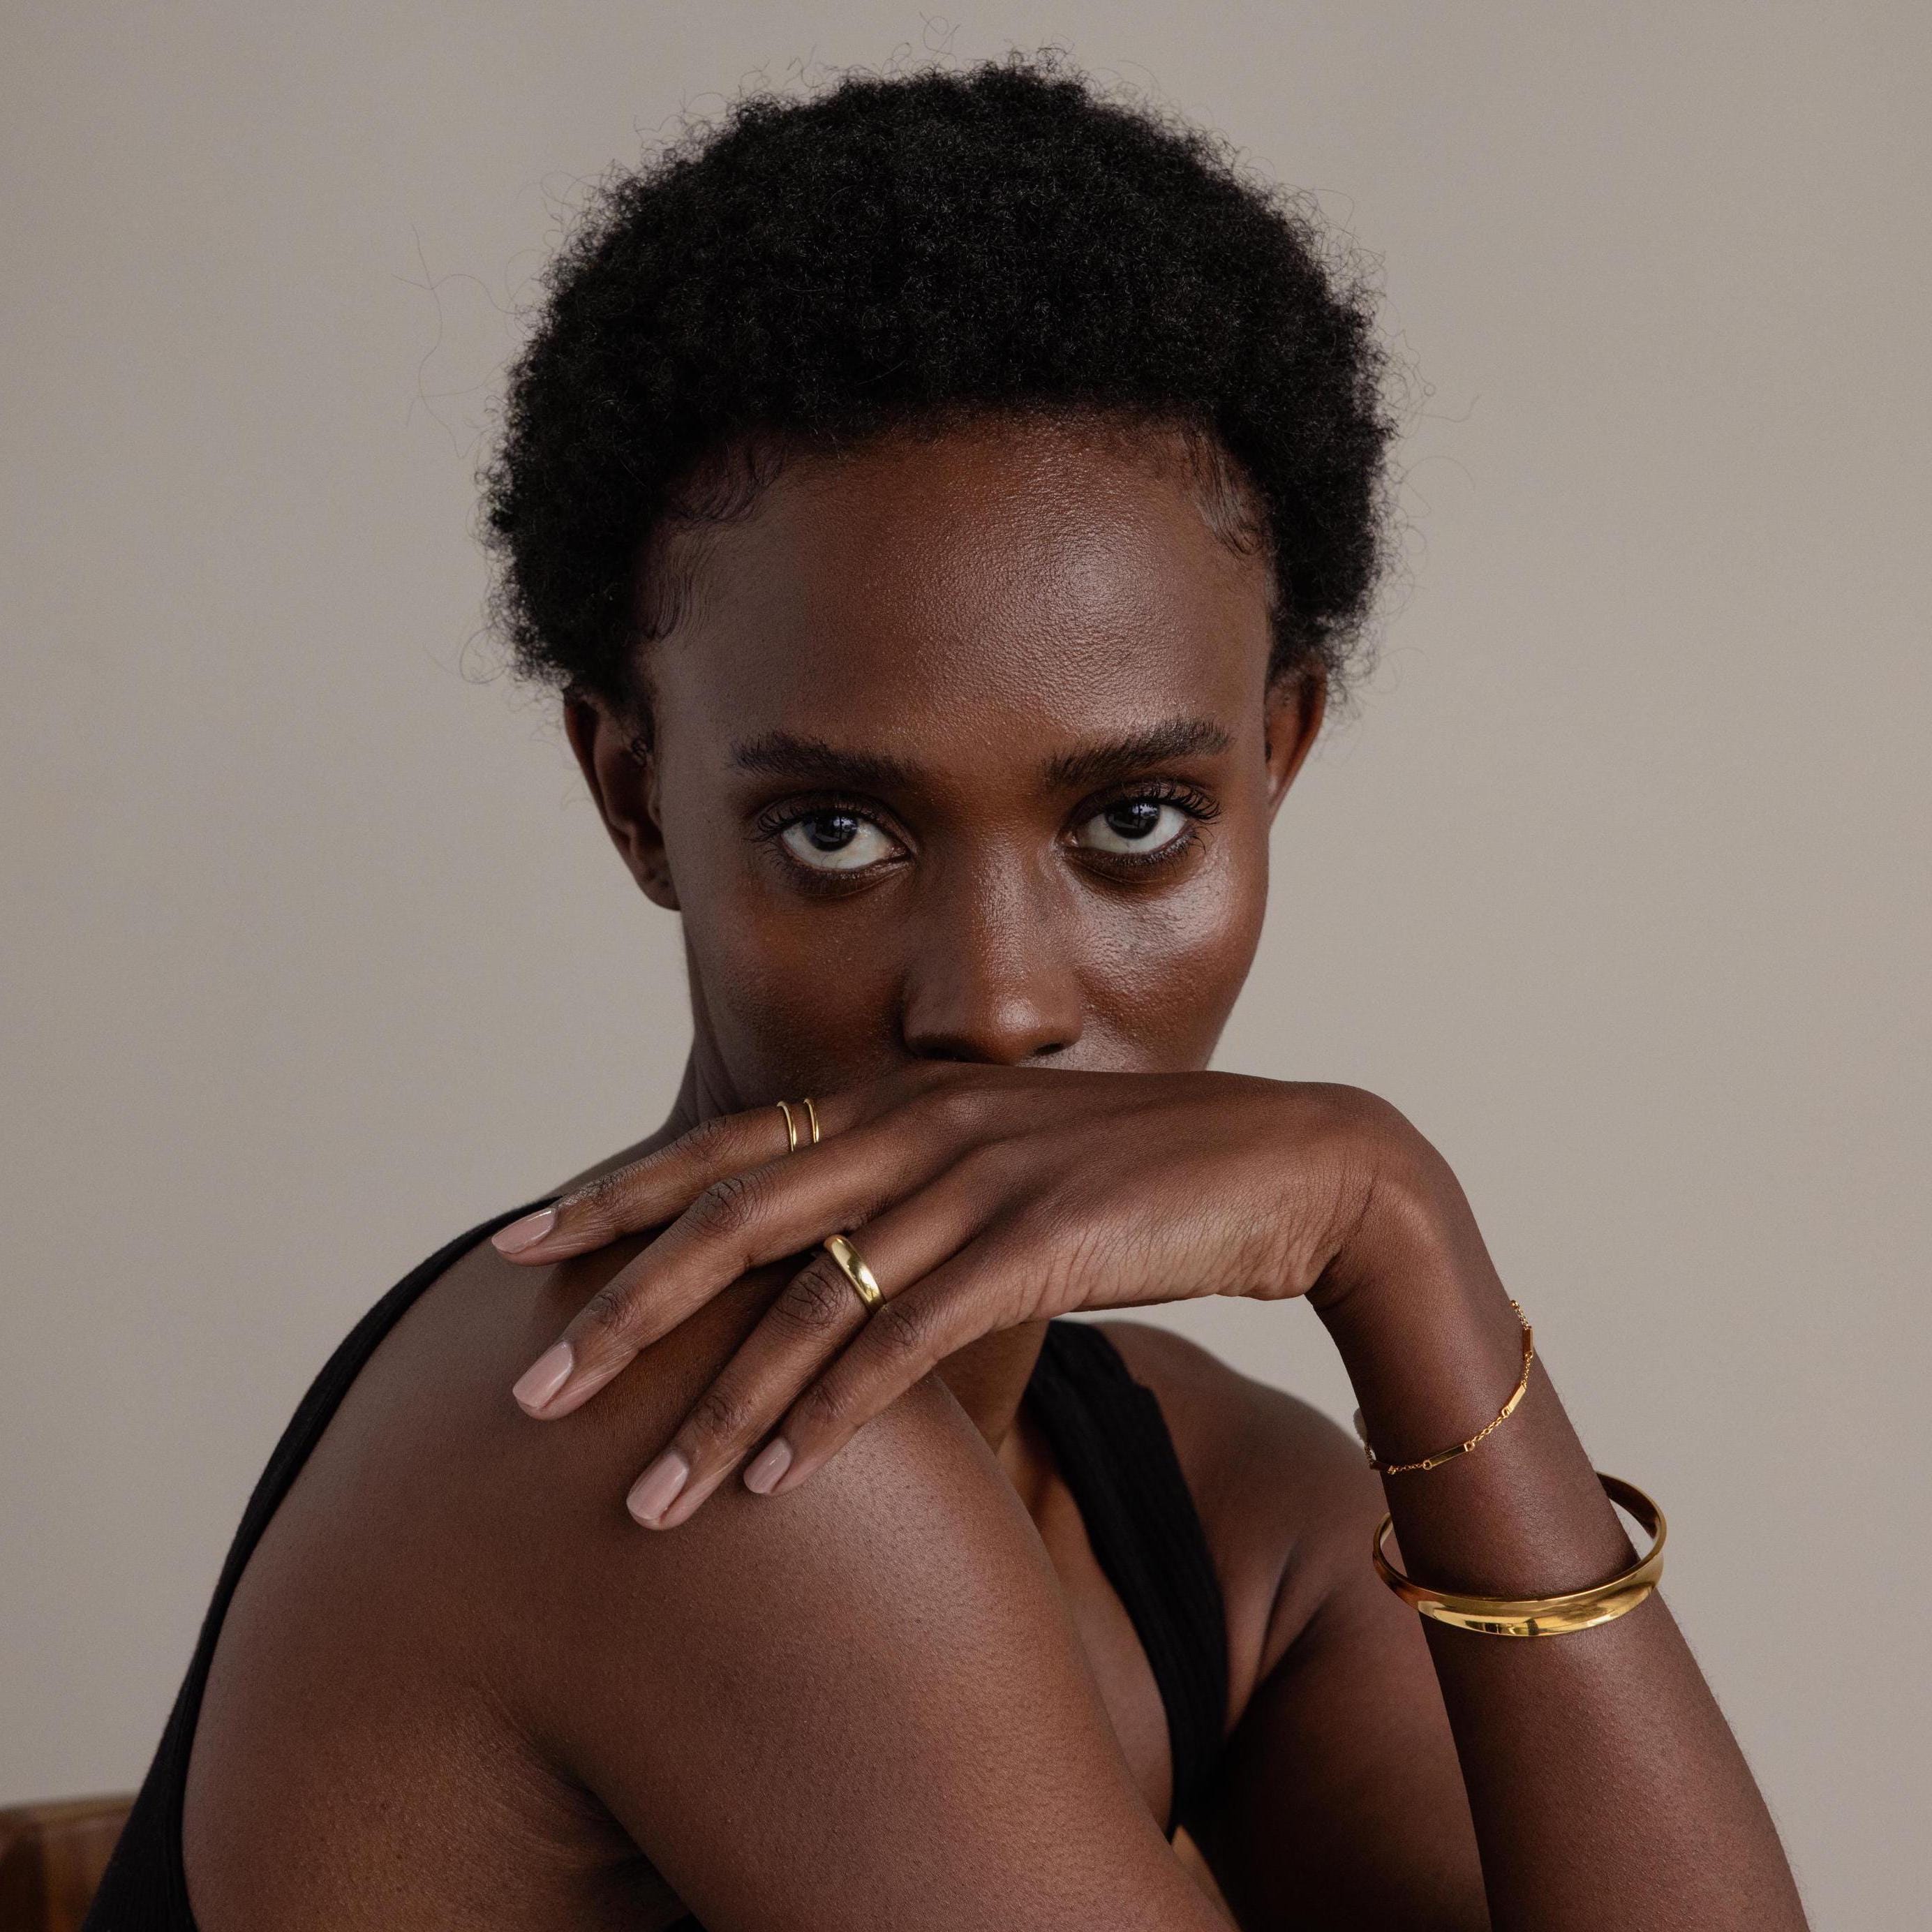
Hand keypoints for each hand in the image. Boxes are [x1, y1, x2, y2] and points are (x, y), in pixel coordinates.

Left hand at [496, 1064, 1422, 1526]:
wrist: (1305, 1165)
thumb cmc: (1149, 1177)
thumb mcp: (1009, 1168)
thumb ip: (916, 1198)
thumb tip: (838, 1267)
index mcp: (903, 1099)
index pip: (728, 1147)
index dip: (618, 1194)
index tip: (524, 1243)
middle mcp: (921, 1126)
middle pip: (731, 1219)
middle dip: (618, 1308)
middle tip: (528, 1391)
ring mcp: (978, 1179)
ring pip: (805, 1300)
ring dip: (715, 1409)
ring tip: (639, 1499)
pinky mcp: (1041, 1243)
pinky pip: (906, 1343)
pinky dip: (831, 1418)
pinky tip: (773, 1484)